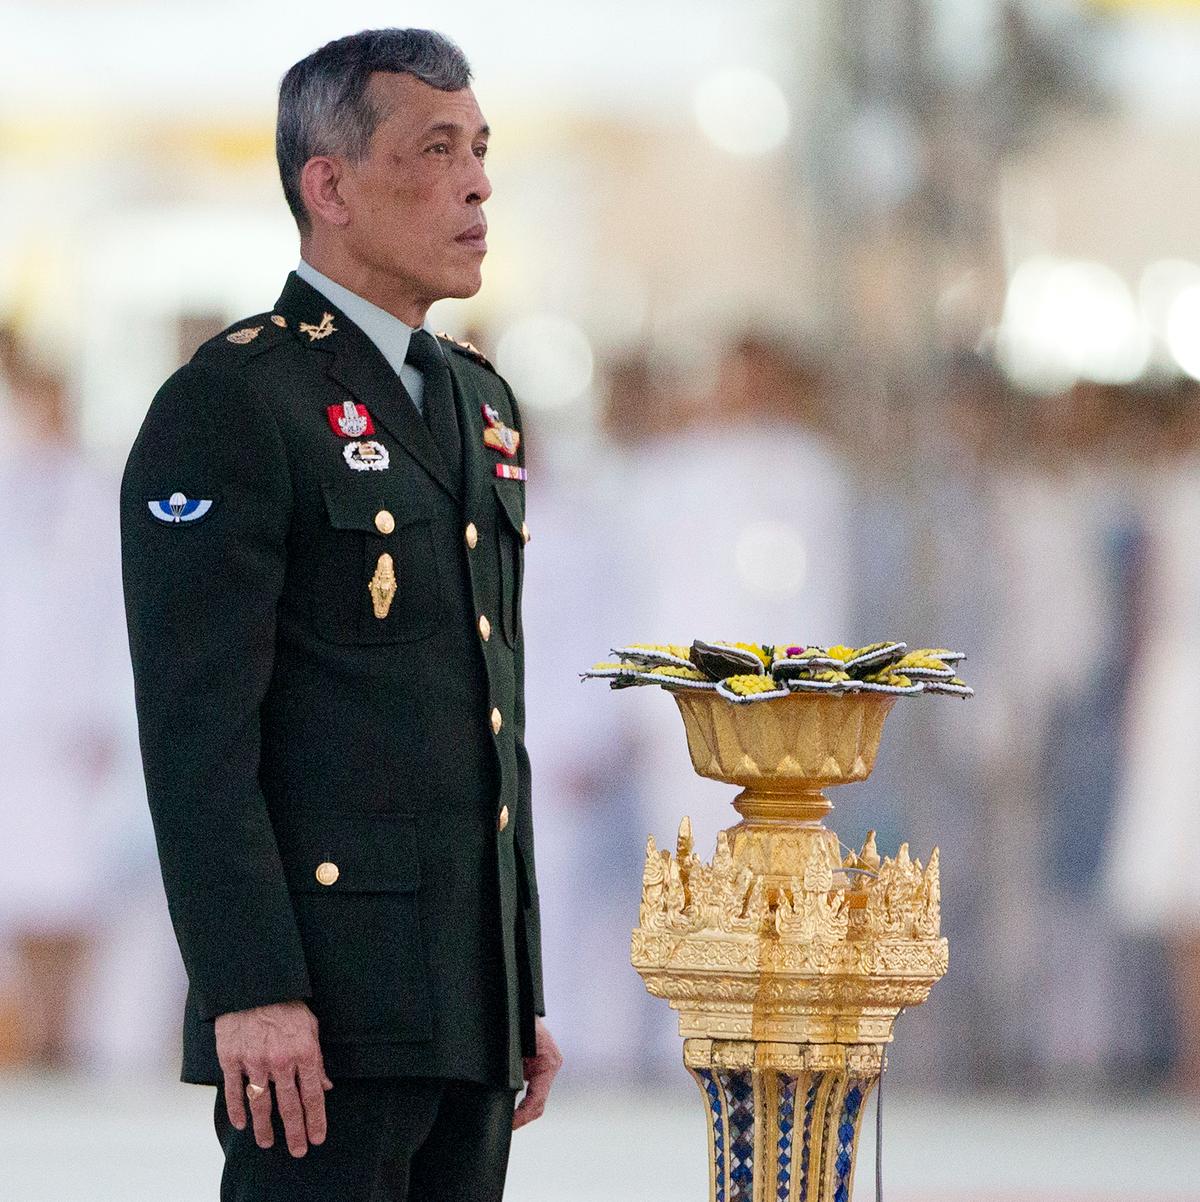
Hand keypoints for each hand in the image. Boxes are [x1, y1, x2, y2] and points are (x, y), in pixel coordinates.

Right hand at [215, 1000, 332, 1156]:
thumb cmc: (286, 1004)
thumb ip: (317, 1058)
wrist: (254, 985)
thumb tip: (326, 1086)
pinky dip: (237, 1110)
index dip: (316, 1119)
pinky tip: (241, 1124)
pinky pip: (234, 1091)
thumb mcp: (311, 1026)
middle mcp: (280, 1061)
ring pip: (260, 1104)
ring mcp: (254, 1062)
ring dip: (265, 1128)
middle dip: (295, 1132)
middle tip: (298, 1150)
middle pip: (289, 1105)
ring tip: (268, 1143)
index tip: (317, 1137)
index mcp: (304, 1052)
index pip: (313, 1095)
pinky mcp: (231, 1059)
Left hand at [512, 1016, 561, 1130]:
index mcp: (549, 1062)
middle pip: (538, 1104)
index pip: (538, 1099)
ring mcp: (544, 1067)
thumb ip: (513, 1067)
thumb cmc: (518, 1018)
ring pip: (536, 1100)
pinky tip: (508, 1107)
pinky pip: (532, 1091)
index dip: (523, 1116)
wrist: (518, 1002)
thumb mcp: (513, 1044)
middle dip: (522, 1117)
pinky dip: (521, 1102)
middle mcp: (550, 1066)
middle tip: (506, 1126)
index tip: (510, 1124)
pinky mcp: (537, 1067)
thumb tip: (504, 1088)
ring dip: (521, 1111)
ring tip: (506, 1120)